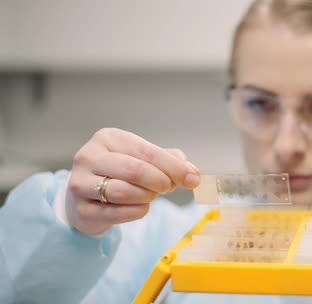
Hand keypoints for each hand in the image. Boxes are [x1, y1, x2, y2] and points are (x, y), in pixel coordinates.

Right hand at [66, 128, 200, 235]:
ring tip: (151, 196)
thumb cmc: (121, 173)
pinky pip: (117, 213)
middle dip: (160, 181)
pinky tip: (140, 207)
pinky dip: (137, 211)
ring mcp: (80, 183)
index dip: (173, 166)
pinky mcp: (81, 209)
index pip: (146, 151)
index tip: (192, 179)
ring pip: (123, 192)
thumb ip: (170, 161)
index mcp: (108, 138)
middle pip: (134, 170)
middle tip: (169, 188)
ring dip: (146, 197)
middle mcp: (89, 156)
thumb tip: (192, 173)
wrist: (89, 198)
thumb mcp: (144, 159)